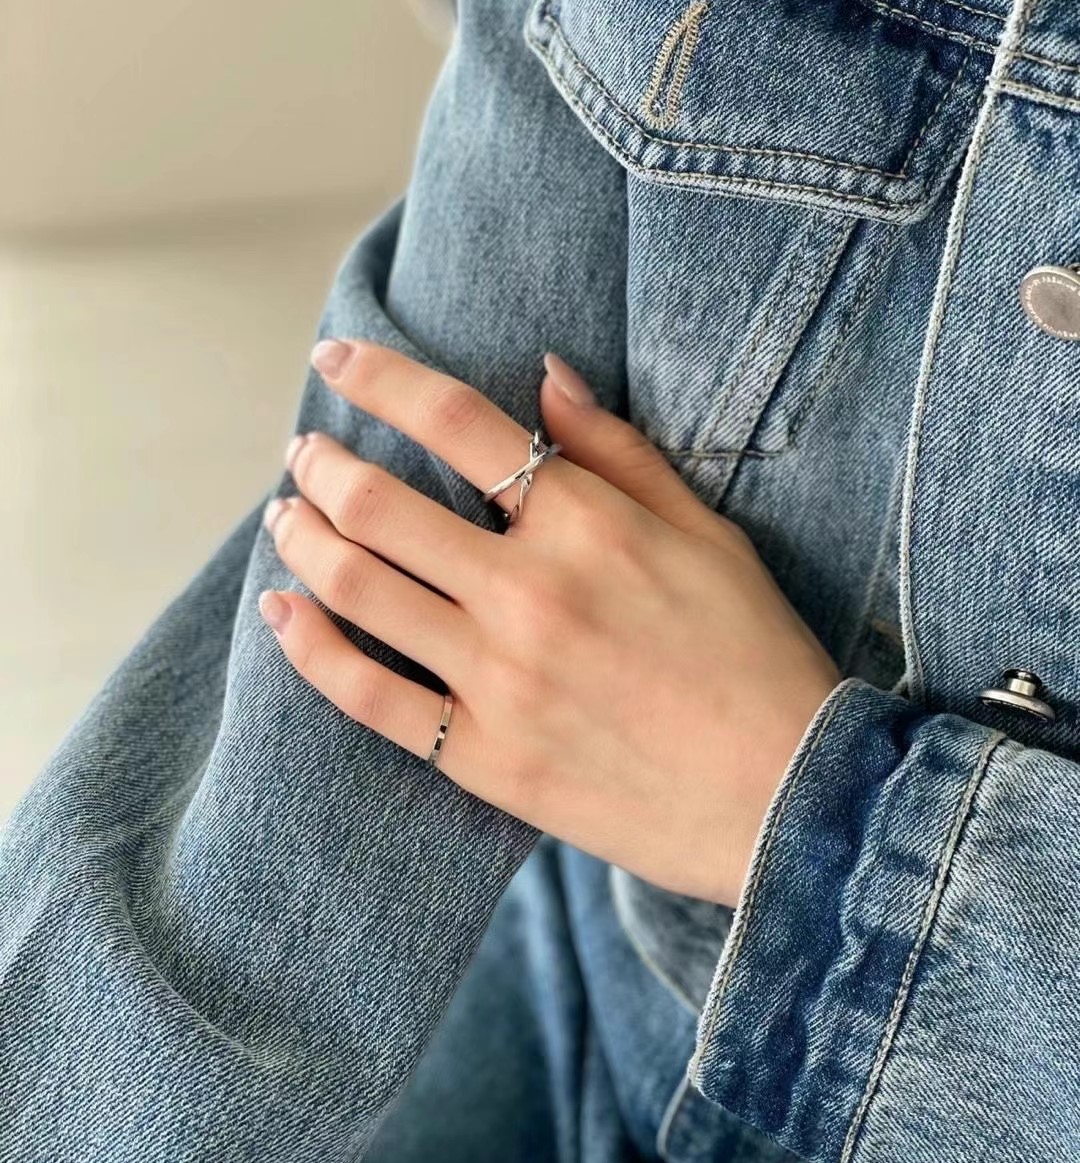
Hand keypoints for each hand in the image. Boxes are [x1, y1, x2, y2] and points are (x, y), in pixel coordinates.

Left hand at [259, 340, 839, 906]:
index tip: (335, 363)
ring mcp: (499, 680)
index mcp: (587, 525)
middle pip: (381, 504)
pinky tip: (281, 611)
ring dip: (304, 539)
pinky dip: (309, 648)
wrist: (788, 799)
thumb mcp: (707, 531)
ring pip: (359, 590)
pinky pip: (368, 696)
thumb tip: (543, 373)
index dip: (380, 378)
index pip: (456, 422)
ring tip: (287, 517)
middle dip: (323, 464)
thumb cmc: (755, 653)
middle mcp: (529, 593)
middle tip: (304, 453)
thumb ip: (617, 450)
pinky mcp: (483, 758)